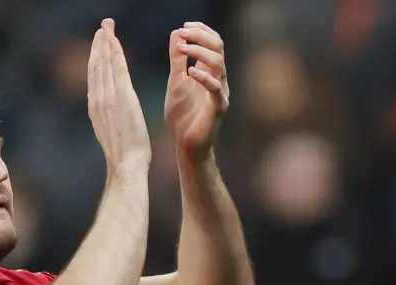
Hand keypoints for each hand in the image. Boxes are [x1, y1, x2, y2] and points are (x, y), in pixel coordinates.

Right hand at [87, 18, 150, 174]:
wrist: (126, 165)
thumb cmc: (123, 154)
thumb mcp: (109, 132)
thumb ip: (105, 115)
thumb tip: (104, 107)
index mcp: (95, 107)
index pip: (95, 76)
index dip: (96, 56)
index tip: (99, 42)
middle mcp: (97, 100)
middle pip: (96, 65)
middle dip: (99, 44)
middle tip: (103, 25)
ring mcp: (108, 98)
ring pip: (104, 64)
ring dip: (105, 43)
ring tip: (107, 27)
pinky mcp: (121, 98)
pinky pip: (117, 69)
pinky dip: (114, 53)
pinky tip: (114, 40)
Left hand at [164, 22, 229, 161]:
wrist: (186, 146)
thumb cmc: (182, 116)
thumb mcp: (175, 82)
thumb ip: (177, 60)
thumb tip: (176, 33)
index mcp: (209, 72)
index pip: (213, 42)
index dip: (201, 31)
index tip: (184, 27)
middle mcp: (219, 79)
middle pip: (218, 47)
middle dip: (201, 36)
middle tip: (183, 32)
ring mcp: (220, 93)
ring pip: (219, 64)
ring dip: (200, 52)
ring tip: (182, 49)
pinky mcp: (218, 109)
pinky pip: (216, 90)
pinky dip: (204, 78)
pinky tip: (190, 72)